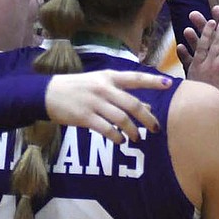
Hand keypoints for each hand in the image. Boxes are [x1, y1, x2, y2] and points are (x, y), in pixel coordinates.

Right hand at [43, 70, 169, 143]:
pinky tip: (120, 141)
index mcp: (109, 77)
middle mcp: (104, 88)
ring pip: (121, 118)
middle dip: (147, 118)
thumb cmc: (79, 88)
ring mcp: (94, 102)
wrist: (49, 93)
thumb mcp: (101, 86)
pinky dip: (116, 137)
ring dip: (132, 130)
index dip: (153, 81)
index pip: (135, 78)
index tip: (169, 84)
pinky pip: (106, 129)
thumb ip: (123, 95)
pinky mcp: (84, 117)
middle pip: (132, 104)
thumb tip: (149, 107)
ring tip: (137, 137)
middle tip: (156, 128)